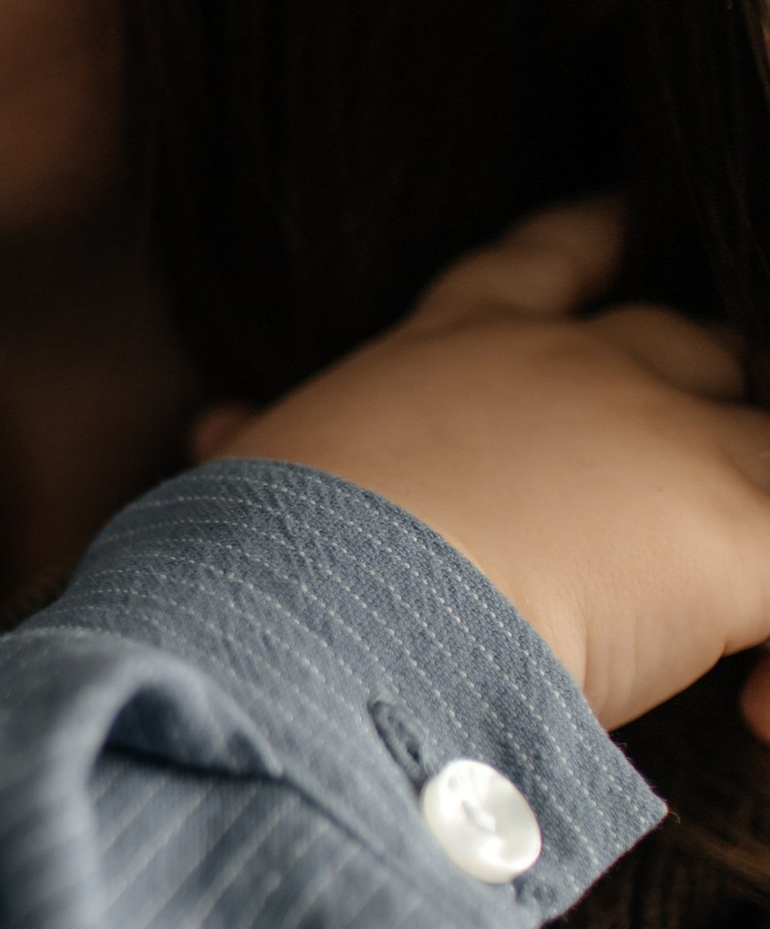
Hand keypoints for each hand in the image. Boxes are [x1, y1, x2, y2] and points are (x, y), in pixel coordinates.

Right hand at [193, 203, 769, 734]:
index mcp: (443, 354)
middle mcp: (562, 368)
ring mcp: (657, 433)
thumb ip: (255, 447)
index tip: (625, 215)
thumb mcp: (248, 484)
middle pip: (686, 341)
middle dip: (708, 392)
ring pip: (760, 443)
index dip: (590, 240)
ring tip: (752, 655)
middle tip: (705, 466)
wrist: (311, 618)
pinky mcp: (730, 522)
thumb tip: (213, 426)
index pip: (535, 267)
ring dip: (748, 513)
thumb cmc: (253, 572)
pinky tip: (757, 712)